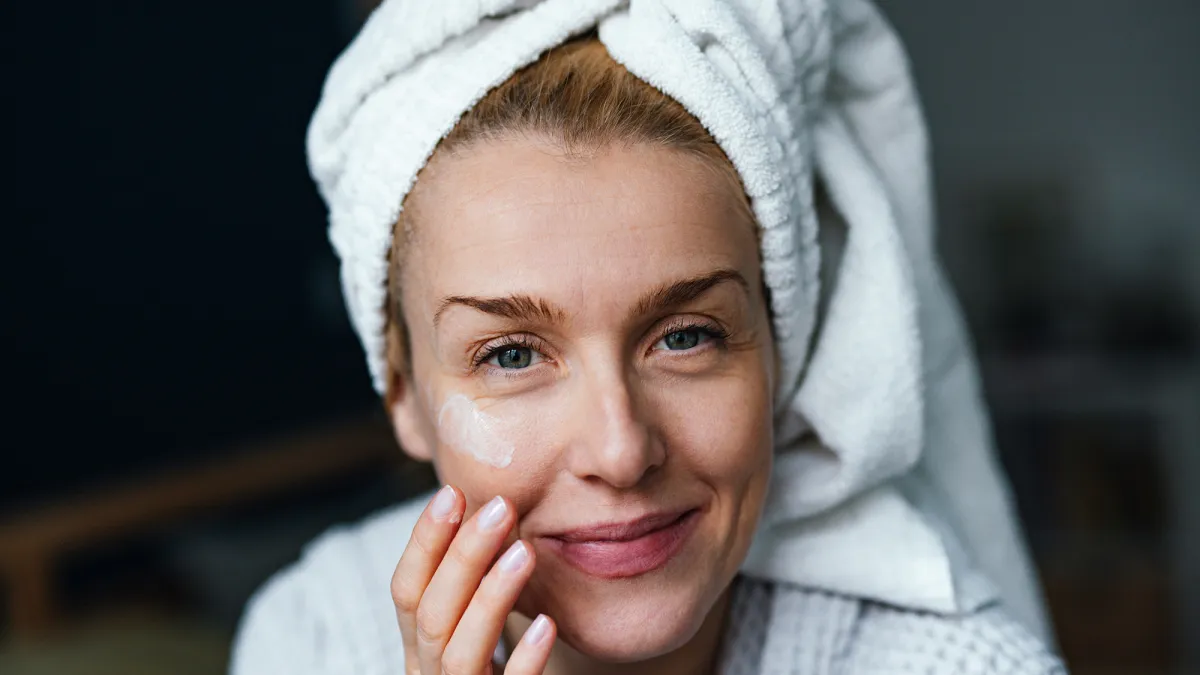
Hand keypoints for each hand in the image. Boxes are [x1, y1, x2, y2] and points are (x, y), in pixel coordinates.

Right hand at [392, 485, 555, 673]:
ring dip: (491, 596)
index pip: (405, 592)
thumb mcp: (470, 636)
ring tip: (526, 551)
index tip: (453, 492)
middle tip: (500, 508)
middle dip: (462, 556)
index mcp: (418, 653)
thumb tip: (484, 512)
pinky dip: (523, 660)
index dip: (423, 542)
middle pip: (431, 615)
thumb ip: (468, 590)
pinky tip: (546, 625)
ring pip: (460, 651)